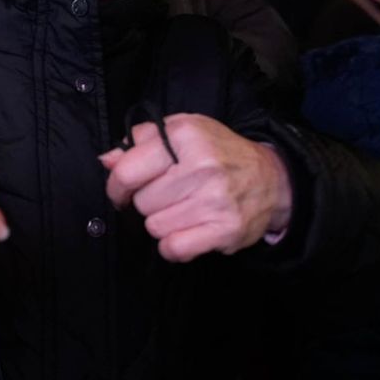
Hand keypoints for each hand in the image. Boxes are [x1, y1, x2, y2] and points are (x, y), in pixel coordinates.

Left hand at [99, 114, 290, 262]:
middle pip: (141, 202)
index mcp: (185, 136)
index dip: (117, 185)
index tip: (122, 190)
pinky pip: (174, 249)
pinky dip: (174, 245)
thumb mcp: (183, 131)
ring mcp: (214, 200)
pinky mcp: (225, 230)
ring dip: (163, 222)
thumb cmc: (219, 153)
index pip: (127, 171)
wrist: (272, 178)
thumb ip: (142, 141)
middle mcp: (201, 166)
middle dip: (149, 201)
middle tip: (171, 194)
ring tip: (184, 209)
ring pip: (155, 227)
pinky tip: (187, 231)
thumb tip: (107, 160)